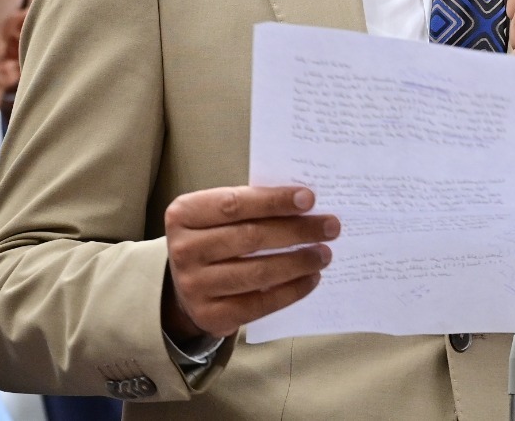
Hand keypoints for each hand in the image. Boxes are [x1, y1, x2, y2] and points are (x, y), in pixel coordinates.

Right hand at [162, 185, 338, 341]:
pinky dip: (291, 291)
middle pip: (250, 238)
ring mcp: (194, 287)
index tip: (310, 198)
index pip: (234, 204)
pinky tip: (311, 278)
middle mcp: (183, 251)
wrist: (186, 284)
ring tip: (324, 253)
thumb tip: (305, 204)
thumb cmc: (215, 238)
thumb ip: (251, 206)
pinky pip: (260, 304)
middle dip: (297, 231)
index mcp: (184, 214)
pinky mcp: (211, 316)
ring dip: (298, 262)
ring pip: (258, 273)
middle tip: (330, 227)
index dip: (274, 201)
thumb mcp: (219, 215)